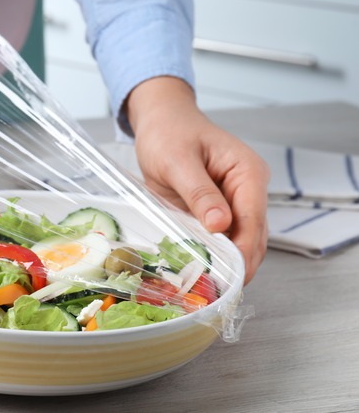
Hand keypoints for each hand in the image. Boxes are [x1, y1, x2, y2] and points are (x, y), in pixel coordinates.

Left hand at [126, 77, 269, 283]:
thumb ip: (199, 192)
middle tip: (217, 292)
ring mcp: (235, 202)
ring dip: (226, 264)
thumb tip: (220, 225)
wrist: (160, 121)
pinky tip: (199, 272)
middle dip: (238, 264)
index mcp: (247, 173)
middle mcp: (248, 190)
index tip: (230, 275)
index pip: (253, 219)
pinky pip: (219, 238)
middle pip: (252, 236)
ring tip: (208, 289)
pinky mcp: (217, 211)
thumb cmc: (169, 133)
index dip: (243, 250)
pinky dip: (211, 255)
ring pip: (238, 242)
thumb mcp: (178, 160)